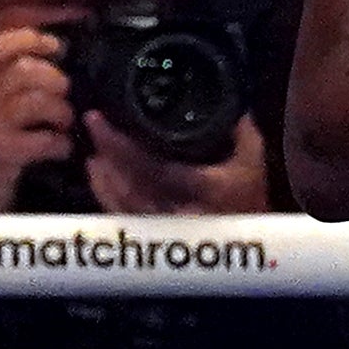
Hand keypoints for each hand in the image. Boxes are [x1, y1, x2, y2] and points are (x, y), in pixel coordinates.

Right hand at [0, 28, 77, 213]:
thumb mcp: (1, 97)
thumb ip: (21, 68)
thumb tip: (60, 42)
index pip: (0, 44)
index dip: (32, 40)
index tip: (57, 47)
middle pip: (24, 70)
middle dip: (55, 79)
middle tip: (62, 96)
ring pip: (35, 102)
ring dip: (62, 112)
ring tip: (64, 123)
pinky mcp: (0, 151)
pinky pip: (43, 139)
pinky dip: (60, 143)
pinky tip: (60, 148)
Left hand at [82, 109, 271, 216]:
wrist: (254, 243)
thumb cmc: (253, 200)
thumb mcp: (255, 162)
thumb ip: (242, 133)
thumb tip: (226, 104)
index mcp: (202, 188)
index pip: (151, 167)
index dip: (120, 146)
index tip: (100, 120)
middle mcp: (177, 210)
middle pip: (129, 184)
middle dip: (107, 153)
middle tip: (94, 125)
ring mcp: (163, 226)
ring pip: (122, 201)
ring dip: (103, 173)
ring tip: (95, 146)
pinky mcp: (155, 233)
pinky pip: (123, 215)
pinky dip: (105, 192)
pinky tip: (98, 172)